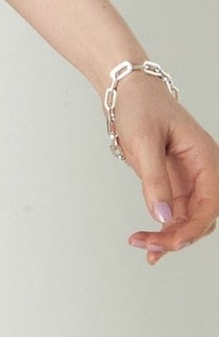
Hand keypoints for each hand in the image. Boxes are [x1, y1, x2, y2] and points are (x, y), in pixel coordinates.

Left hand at [112, 75, 218, 264]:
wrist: (126, 88)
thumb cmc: (139, 105)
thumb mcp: (144, 141)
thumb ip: (154, 180)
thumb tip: (164, 217)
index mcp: (206, 159)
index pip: (209, 205)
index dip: (192, 228)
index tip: (169, 241)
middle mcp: (203, 171)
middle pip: (201, 216)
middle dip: (178, 236)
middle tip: (148, 248)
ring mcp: (189, 178)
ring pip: (188, 218)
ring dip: (170, 236)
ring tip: (143, 247)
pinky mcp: (173, 181)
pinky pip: (175, 212)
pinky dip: (164, 228)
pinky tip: (150, 243)